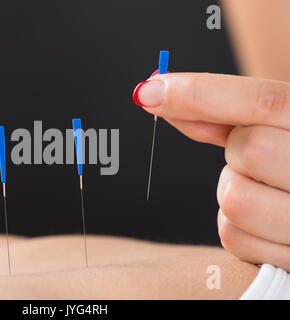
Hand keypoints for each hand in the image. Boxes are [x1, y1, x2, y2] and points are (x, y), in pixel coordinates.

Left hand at [133, 72, 289, 270]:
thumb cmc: (288, 164)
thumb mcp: (270, 130)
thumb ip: (222, 114)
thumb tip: (154, 95)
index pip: (262, 101)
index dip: (199, 93)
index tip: (149, 91)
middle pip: (249, 150)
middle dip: (235, 154)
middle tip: (250, 161)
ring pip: (235, 200)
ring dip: (232, 192)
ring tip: (261, 193)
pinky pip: (233, 237)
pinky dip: (235, 228)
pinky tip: (262, 225)